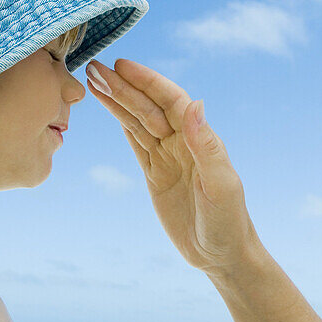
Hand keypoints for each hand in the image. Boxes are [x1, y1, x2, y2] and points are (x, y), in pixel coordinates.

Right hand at [84, 58, 259, 274]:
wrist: (222, 255)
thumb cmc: (229, 220)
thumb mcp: (221, 185)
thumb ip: (206, 145)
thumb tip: (195, 104)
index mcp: (200, 139)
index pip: (171, 101)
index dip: (148, 82)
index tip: (122, 66)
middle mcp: (183, 142)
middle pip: (148, 107)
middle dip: (123, 87)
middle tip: (95, 68)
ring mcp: (168, 156)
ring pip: (138, 121)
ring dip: (117, 100)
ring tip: (92, 79)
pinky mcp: (155, 174)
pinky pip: (135, 142)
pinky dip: (120, 123)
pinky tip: (107, 106)